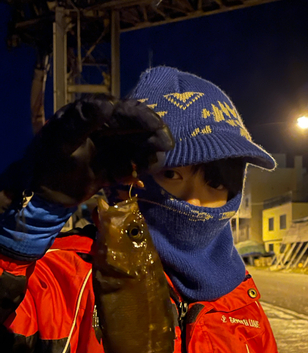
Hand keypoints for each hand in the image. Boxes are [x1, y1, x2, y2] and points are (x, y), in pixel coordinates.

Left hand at [0, 95, 173, 208]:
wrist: (43, 196)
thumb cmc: (49, 165)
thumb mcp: (63, 142)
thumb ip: (83, 122)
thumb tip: (108, 104)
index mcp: (89, 117)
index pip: (121, 112)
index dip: (141, 118)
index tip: (159, 126)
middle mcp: (101, 131)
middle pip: (132, 129)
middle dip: (150, 136)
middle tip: (167, 145)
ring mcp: (107, 150)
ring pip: (134, 148)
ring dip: (145, 154)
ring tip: (155, 162)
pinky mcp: (110, 169)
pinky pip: (128, 167)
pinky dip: (134, 170)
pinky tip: (138, 174)